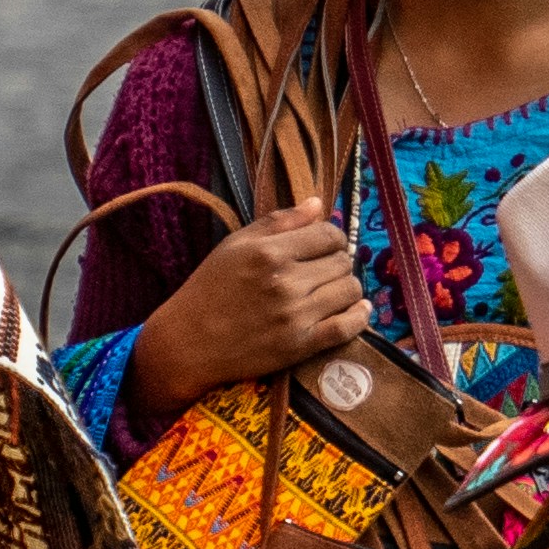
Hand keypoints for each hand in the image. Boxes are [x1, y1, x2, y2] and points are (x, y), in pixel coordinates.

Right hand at [126, 199, 373, 424]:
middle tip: (325, 270)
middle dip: (339, 262)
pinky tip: (358, 310)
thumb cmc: (210, 288)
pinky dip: (359, 316)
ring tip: (333, 290)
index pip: (329, 234)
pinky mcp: (300, 345)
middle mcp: (285, 281)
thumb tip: (318, 203)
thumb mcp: (235, 244)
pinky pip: (347, 327)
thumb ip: (279, 221)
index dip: (334, 238)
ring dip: (347, 288)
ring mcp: (295, 315)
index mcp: (269, 252)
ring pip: (349, 291)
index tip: (327, 246)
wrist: (189, 342)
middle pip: (343, 262)